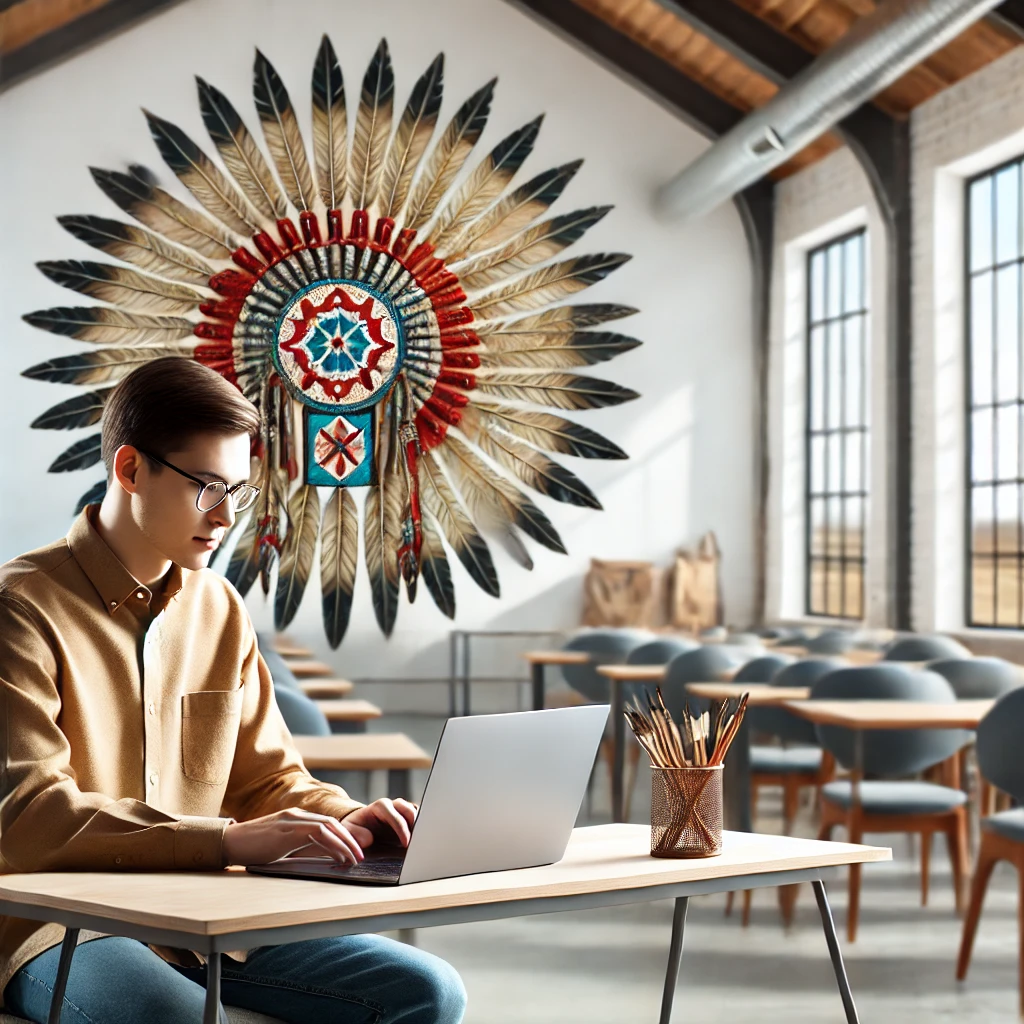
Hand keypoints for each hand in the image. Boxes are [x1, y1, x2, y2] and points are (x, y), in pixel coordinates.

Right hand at [222, 808, 365, 866]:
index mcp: (296, 817)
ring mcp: (292, 820)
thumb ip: (299, 847)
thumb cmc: (252, 848)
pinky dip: (332, 845)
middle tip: (361, 855)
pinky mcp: (287, 829)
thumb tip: (321, 858)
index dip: (344, 836)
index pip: (328, 823)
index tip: (355, 851)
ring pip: (328, 827)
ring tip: (355, 858)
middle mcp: (297, 814)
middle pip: (332, 823)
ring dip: (345, 843)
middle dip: (350, 839)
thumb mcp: (281, 846)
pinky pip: (316, 833)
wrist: (228, 842)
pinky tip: (339, 857)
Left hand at [340, 798, 417, 850]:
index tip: (406, 843)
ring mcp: (400, 810)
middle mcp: (392, 805)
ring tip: (420, 841)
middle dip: (415, 825)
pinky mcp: (405, 818)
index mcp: (379, 807)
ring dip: (419, 825)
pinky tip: (419, 839)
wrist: (357, 827)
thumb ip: (355, 834)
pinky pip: (417, 818)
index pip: (395, 815)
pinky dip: (419, 827)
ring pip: (415, 812)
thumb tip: (368, 839)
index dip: (402, 829)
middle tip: (417, 841)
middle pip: (409, 809)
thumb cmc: (353, 829)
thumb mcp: (348, 830)